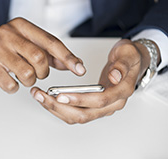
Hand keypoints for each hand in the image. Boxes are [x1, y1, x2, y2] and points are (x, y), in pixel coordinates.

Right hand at [0, 17, 85, 92]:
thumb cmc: (3, 50)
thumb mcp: (26, 45)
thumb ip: (49, 53)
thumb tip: (73, 64)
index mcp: (21, 26)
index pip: (50, 42)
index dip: (67, 57)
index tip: (79, 69)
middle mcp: (8, 34)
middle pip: (40, 59)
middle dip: (42, 72)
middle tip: (36, 74)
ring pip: (27, 74)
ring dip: (29, 81)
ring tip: (21, 77)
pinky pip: (11, 85)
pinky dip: (14, 87)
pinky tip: (8, 80)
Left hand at [30, 39, 158, 123]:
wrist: (131, 62)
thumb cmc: (128, 57)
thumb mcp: (128, 53)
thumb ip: (121, 65)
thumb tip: (114, 76)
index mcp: (121, 92)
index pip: (99, 101)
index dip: (79, 100)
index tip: (60, 95)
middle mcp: (112, 104)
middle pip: (84, 114)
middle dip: (59, 106)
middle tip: (41, 95)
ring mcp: (102, 108)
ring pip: (77, 116)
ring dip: (56, 109)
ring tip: (39, 95)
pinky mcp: (93, 106)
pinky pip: (75, 113)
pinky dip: (59, 108)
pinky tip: (47, 98)